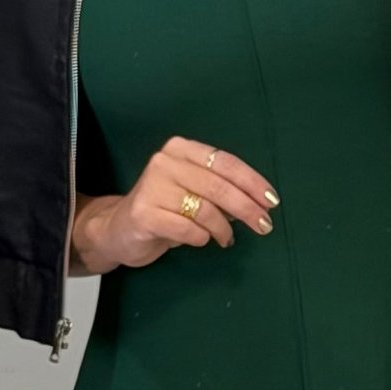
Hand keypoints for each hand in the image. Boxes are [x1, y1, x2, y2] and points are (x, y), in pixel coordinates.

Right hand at [71, 135, 277, 272]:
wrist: (119, 229)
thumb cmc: (164, 209)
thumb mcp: (194, 192)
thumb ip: (220, 190)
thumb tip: (259, 203)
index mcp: (181, 149)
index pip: (225, 162)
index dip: (252, 182)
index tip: (272, 201)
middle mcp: (165, 162)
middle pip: (219, 186)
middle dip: (247, 209)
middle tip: (264, 226)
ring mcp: (152, 186)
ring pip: (206, 210)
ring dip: (223, 229)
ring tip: (225, 239)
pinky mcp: (144, 213)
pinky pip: (188, 229)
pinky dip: (201, 238)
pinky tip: (200, 239)